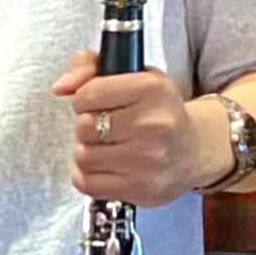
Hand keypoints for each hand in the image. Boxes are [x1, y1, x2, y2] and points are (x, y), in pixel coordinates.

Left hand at [54, 50, 220, 206]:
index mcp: (152, 89)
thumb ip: (88, 66)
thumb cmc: (158, 110)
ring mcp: (148, 160)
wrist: (194, 148)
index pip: (88, 94)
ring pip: (83, 156)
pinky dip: (90, 175)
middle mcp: (153, 125)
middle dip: (90, 126)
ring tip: (112, 146)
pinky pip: (87, 183)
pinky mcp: (141, 188)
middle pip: (83, 127)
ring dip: (90, 151)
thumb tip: (61, 87)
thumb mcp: (131, 73)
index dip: (85, 99)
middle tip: (110, 127)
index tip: (99, 103)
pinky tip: (109, 166)